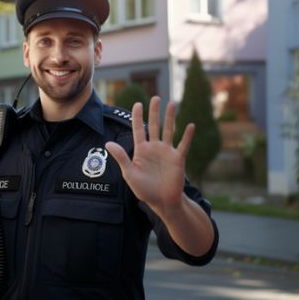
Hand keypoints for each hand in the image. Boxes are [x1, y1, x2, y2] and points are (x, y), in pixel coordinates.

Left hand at [105, 96, 193, 214]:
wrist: (162, 201)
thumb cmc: (144, 189)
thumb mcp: (129, 174)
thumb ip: (121, 157)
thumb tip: (108, 143)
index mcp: (141, 150)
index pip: (138, 129)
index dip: (137, 116)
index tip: (137, 103)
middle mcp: (154, 148)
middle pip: (154, 126)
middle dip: (154, 112)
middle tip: (155, 98)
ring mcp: (167, 152)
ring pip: (168, 131)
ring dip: (170, 118)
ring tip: (171, 103)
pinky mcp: (178, 159)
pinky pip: (183, 145)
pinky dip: (187, 136)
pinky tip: (190, 125)